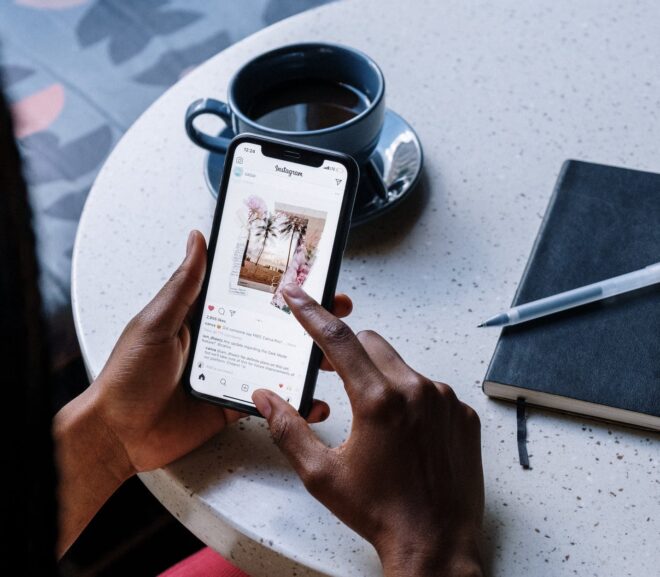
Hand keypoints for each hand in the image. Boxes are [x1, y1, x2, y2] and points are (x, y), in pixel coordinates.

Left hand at [85, 230, 351, 479]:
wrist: (119, 435)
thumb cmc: (128, 375)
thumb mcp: (156, 322)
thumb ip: (183, 286)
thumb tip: (197, 240)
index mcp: (208, 315)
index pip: (253, 293)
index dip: (283, 284)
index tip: (312, 273)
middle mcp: (226, 340)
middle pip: (275, 324)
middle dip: (310, 317)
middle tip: (338, 308)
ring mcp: (234, 372)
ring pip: (280, 360)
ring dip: (309, 357)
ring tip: (334, 355)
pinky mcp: (236, 403)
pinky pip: (272, 399)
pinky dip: (295, 400)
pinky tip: (314, 399)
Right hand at [252, 285, 483, 576]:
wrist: (435, 543)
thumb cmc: (379, 512)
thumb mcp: (321, 474)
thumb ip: (288, 429)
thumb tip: (266, 397)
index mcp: (378, 401)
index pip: (338, 339)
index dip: (311, 313)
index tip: (298, 295)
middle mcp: (416, 391)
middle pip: (371, 343)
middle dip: (347, 350)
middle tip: (331, 372)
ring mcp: (445, 401)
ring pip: (401, 365)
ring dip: (380, 376)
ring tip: (372, 418)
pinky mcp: (462, 414)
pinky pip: (429, 388)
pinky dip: (410, 397)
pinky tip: (403, 432)